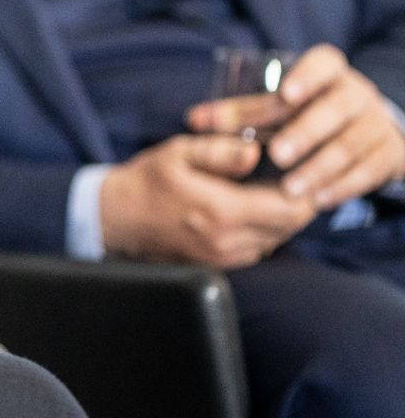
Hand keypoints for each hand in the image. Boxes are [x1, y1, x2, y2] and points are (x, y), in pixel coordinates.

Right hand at [100, 135, 316, 267]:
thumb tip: (255, 153)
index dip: (304, 191)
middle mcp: (228, 240)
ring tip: (267, 194)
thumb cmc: (145, 182)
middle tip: (288, 179)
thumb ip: (220, 151)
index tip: (298, 172)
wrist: (113, 219)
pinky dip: (261, 232)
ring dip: (278, 220)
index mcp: (222, 210)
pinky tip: (247, 213)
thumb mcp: (178, 153)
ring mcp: (223, 258)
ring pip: (276, 241)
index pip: (291, 210)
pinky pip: (256, 250)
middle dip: (295, 203)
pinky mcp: (217, 266)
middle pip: (289, 228)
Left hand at [187, 44, 404, 211]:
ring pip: (351, 144)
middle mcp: (357, 93)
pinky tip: (318, 200)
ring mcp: (377, 123)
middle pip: (336, 109)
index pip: (324, 64)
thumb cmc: (306, 111)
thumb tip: (194, 120)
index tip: (286, 94)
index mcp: (330, 71)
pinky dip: (342, 186)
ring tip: (289, 188)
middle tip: (276, 155)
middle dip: (305, 132)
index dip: (307, 76)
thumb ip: (240, 110)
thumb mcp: (279, 102)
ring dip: (319, 168)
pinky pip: (369, 171)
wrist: (366, 128)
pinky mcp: (389, 153)